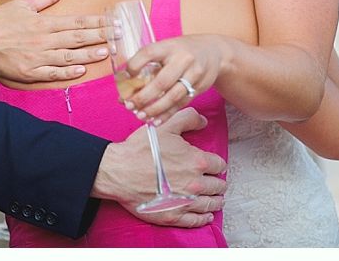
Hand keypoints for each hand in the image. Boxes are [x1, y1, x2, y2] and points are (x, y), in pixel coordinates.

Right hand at [0, 0, 108, 81]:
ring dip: (88, 54)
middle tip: (118, 36)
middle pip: (77, 38)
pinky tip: (81, 71)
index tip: (113, 21)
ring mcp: (37, 57)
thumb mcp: (22, 3)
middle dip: (100, 36)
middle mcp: (43, 39)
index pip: (76, 21)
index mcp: (43, 22)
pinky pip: (52, 73)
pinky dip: (67, 73)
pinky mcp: (30, 72)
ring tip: (105, 53)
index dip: (97, 22)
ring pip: (68, 56)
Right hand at [92, 108, 226, 227]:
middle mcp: (195, 184)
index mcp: (196, 162)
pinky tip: (206, 214)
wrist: (119, 171)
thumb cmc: (141, 149)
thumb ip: (188, 118)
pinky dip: (204, 217)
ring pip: (211, 204)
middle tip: (216, 183)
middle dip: (217, 183)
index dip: (216, 164)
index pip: (219, 165)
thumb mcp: (165, 126)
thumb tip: (203, 120)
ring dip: (216, 200)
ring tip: (217, 199)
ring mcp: (185, 202)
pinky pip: (196, 220)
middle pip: (217, 186)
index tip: (213, 166)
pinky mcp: (173, 216)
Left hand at [124, 34, 226, 124]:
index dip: (134, 66)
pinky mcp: (200, 87)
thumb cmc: (182, 51)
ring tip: (140, 115)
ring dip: (155, 109)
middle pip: (162, 81)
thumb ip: (148, 65)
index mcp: (169, 46)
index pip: (148, 54)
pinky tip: (155, 120)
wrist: (214, 52)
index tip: (125, 77)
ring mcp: (194, 74)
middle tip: (129, 105)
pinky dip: (167, 114)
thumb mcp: (166, 48)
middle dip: (143, 97)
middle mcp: (183, 59)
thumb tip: (125, 87)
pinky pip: (181, 104)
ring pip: (173, 96)